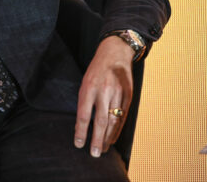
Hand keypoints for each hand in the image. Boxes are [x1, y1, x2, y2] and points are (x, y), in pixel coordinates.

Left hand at [74, 35, 133, 157]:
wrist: (114, 53)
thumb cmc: (96, 70)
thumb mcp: (85, 82)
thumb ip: (84, 101)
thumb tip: (81, 124)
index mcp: (88, 87)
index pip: (83, 114)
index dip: (80, 131)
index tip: (78, 144)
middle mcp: (103, 91)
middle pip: (100, 120)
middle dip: (96, 139)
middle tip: (94, 153)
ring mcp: (117, 93)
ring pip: (113, 120)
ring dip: (108, 137)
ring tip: (103, 148)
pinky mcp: (128, 95)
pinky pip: (123, 116)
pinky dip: (118, 129)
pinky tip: (113, 138)